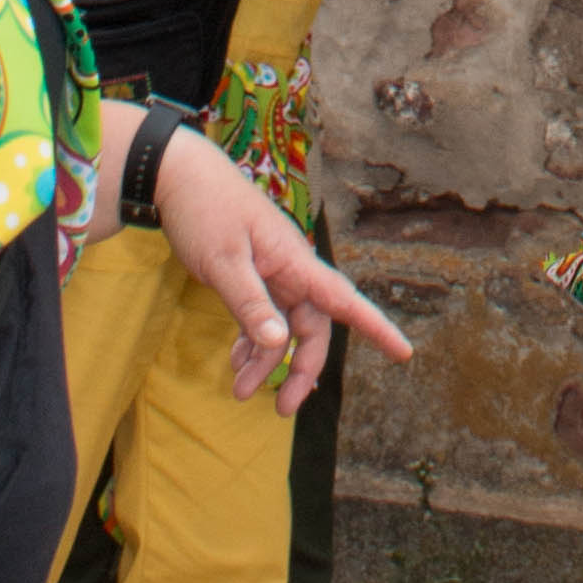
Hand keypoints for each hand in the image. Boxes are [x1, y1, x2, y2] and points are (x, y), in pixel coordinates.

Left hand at [152, 131, 415, 407]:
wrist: (177, 174)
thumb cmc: (204, 210)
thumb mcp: (223, 262)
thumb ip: (250, 304)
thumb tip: (278, 344)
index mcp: (294, 261)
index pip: (344, 300)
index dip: (376, 327)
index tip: (404, 354)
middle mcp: (290, 269)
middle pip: (312, 327)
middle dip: (301, 369)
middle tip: (282, 409)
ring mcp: (271, 272)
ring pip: (284, 327)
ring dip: (267, 361)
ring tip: (239, 391)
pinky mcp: (251, 274)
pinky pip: (262, 317)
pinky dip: (252, 342)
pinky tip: (235, 361)